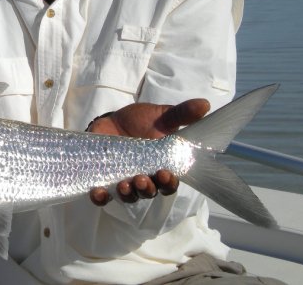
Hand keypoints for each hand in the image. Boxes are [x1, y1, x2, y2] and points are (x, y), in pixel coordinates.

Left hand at [87, 98, 209, 205]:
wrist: (112, 119)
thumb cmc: (141, 121)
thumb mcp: (161, 116)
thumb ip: (181, 114)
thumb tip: (205, 104)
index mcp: (161, 167)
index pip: (169, 183)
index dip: (169, 182)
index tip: (166, 173)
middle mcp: (144, 178)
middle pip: (149, 192)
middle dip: (147, 189)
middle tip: (142, 179)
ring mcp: (122, 180)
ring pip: (128, 196)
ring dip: (127, 194)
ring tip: (124, 185)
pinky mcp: (103, 178)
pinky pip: (102, 196)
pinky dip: (100, 198)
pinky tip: (98, 192)